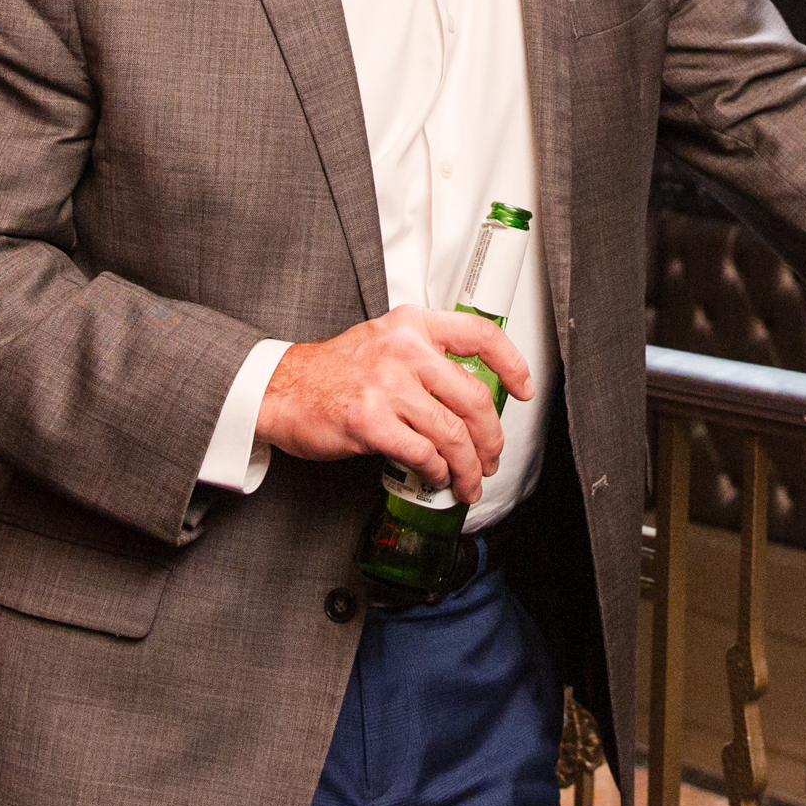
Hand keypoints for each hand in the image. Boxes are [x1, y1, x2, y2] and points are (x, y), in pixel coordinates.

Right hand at [255, 307, 532, 501]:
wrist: (281, 388)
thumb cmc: (334, 371)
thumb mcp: (385, 341)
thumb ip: (427, 356)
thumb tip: (472, 394)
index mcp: (413, 325)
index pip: (480, 334)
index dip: (512, 364)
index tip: (524, 389)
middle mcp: (404, 350)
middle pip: (473, 397)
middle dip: (491, 436)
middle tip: (492, 456)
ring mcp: (386, 385)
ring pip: (452, 432)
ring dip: (468, 465)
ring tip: (470, 480)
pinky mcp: (369, 421)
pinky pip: (422, 453)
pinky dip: (438, 471)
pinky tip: (438, 477)